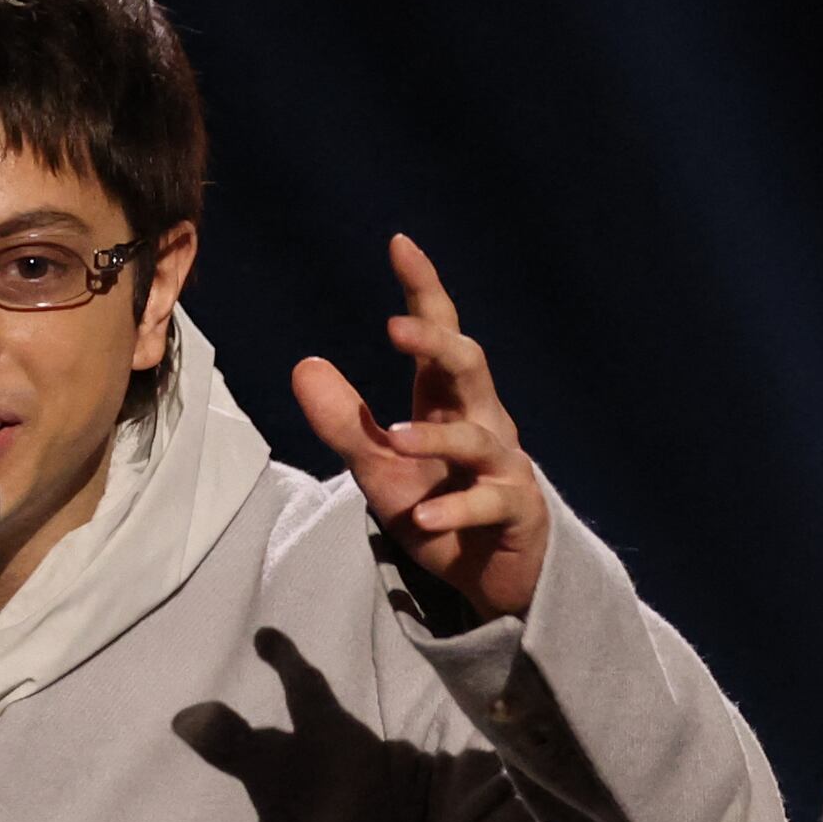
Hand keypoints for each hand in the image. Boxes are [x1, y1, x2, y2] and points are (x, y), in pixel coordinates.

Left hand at [295, 233, 548, 625]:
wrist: (491, 578)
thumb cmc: (439, 510)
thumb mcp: (380, 467)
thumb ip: (345, 421)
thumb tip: (304, 364)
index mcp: (448, 403)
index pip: (440, 334)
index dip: (423, 289)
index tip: (399, 244)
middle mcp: (483, 422)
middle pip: (470, 365)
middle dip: (437, 342)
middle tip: (395, 328)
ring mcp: (505, 466)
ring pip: (478, 439)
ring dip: (435, 440)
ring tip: (392, 441)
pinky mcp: (518, 510)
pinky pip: (490, 503)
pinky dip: (455, 510)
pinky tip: (423, 517)